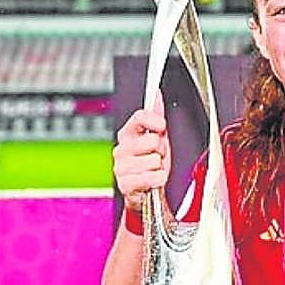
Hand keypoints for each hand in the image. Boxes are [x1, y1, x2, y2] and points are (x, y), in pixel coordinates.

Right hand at [112, 91, 171, 212]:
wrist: (145, 190)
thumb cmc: (149, 162)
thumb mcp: (156, 137)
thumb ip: (155, 115)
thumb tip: (156, 94)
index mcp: (127, 134)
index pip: (139, 117)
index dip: (154, 121)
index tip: (162, 126)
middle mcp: (121, 149)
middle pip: (152, 140)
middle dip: (161, 150)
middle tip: (157, 156)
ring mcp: (121, 167)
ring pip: (154, 160)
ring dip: (160, 166)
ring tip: (153, 169)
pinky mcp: (125, 184)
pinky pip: (152, 177)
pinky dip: (158, 180)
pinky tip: (152, 180)